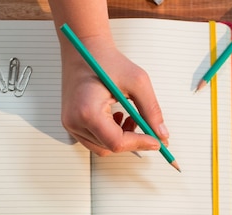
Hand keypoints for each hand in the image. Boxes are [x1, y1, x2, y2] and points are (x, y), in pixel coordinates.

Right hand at [59, 41, 168, 155]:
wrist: (83, 49)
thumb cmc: (106, 60)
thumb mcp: (137, 82)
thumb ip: (151, 111)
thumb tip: (161, 135)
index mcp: (87, 111)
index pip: (116, 142)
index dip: (140, 143)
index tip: (157, 142)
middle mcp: (74, 121)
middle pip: (109, 148)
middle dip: (132, 141)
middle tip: (147, 128)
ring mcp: (70, 124)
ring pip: (102, 147)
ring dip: (121, 139)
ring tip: (131, 118)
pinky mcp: (71, 123)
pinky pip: (94, 140)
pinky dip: (110, 135)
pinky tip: (118, 118)